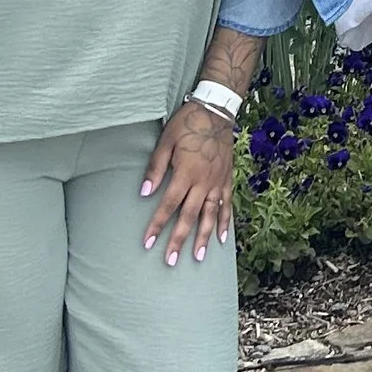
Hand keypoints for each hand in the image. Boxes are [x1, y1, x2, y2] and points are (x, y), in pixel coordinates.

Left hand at [141, 102, 237, 264]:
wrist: (216, 110)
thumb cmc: (187, 124)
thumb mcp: (166, 141)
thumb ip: (155, 168)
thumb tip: (144, 192)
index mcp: (186, 174)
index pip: (168, 205)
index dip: (157, 225)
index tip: (147, 243)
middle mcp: (203, 182)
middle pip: (189, 217)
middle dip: (179, 240)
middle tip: (170, 261)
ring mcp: (218, 182)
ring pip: (210, 216)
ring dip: (204, 238)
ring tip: (199, 257)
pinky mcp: (227, 179)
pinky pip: (227, 205)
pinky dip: (225, 222)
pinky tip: (223, 238)